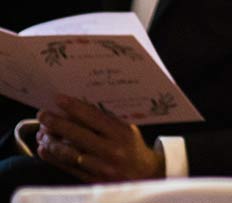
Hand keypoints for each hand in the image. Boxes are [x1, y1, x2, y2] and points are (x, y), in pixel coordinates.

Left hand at [34, 97, 162, 181]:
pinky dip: (53, 158)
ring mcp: (101, 166)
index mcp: (122, 133)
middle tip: (42, 115)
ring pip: (69, 152)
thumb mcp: (128, 131)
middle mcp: (111, 149)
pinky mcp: (92, 179)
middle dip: (57, 123)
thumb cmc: (133, 148)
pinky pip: (68, 167)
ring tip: (41, 133)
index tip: (59, 99)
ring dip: (52, 141)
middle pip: (78, 134)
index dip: (74, 107)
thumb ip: (107, 122)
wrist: (144, 176)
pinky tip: (44, 150)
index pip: (94, 117)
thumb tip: (79, 110)